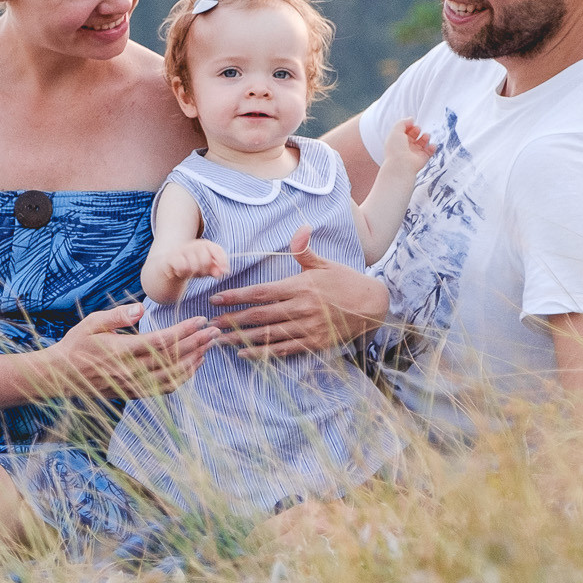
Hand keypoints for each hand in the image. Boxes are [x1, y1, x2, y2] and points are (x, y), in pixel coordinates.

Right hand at [31, 304, 219, 399]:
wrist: (62, 375)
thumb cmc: (77, 344)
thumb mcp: (92, 322)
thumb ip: (118, 315)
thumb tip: (141, 309)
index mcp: (122, 350)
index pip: (162, 341)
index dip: (185, 331)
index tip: (201, 320)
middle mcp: (131, 370)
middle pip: (174, 358)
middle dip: (198, 343)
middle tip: (216, 330)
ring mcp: (134, 384)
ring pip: (174, 375)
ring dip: (195, 360)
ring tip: (210, 346)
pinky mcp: (135, 393)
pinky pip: (166, 388)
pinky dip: (184, 377)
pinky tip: (194, 365)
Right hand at [147, 239, 229, 300]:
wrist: (164, 269)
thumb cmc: (188, 267)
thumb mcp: (204, 269)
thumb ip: (215, 269)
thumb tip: (224, 271)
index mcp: (203, 245)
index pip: (216, 249)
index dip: (222, 261)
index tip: (223, 272)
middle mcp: (192, 245)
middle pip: (205, 259)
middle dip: (204, 270)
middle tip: (199, 274)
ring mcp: (181, 250)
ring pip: (194, 264)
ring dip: (192, 273)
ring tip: (187, 273)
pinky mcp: (171, 258)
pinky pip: (181, 266)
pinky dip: (182, 272)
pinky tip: (179, 273)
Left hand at [207, 228, 389, 356]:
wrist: (372, 306)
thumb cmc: (346, 282)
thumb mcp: (325, 263)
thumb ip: (305, 250)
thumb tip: (300, 229)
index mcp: (300, 286)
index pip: (261, 292)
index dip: (237, 296)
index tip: (216, 298)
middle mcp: (301, 308)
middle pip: (259, 315)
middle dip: (232, 319)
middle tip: (209, 323)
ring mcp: (307, 327)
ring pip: (268, 334)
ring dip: (241, 338)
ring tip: (219, 339)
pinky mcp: (314, 343)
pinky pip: (283, 350)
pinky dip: (262, 352)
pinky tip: (244, 353)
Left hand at [380, 118, 436, 180]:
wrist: (401, 165)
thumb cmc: (396, 149)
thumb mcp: (395, 131)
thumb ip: (402, 123)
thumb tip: (411, 118)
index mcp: (398, 140)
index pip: (405, 131)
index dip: (409, 126)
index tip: (412, 123)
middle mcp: (406, 146)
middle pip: (414, 135)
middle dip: (417, 130)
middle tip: (417, 129)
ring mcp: (415, 153)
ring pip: (423, 142)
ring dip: (426, 137)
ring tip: (426, 136)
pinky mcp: (422, 158)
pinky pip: (430, 151)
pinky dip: (432, 147)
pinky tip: (431, 145)